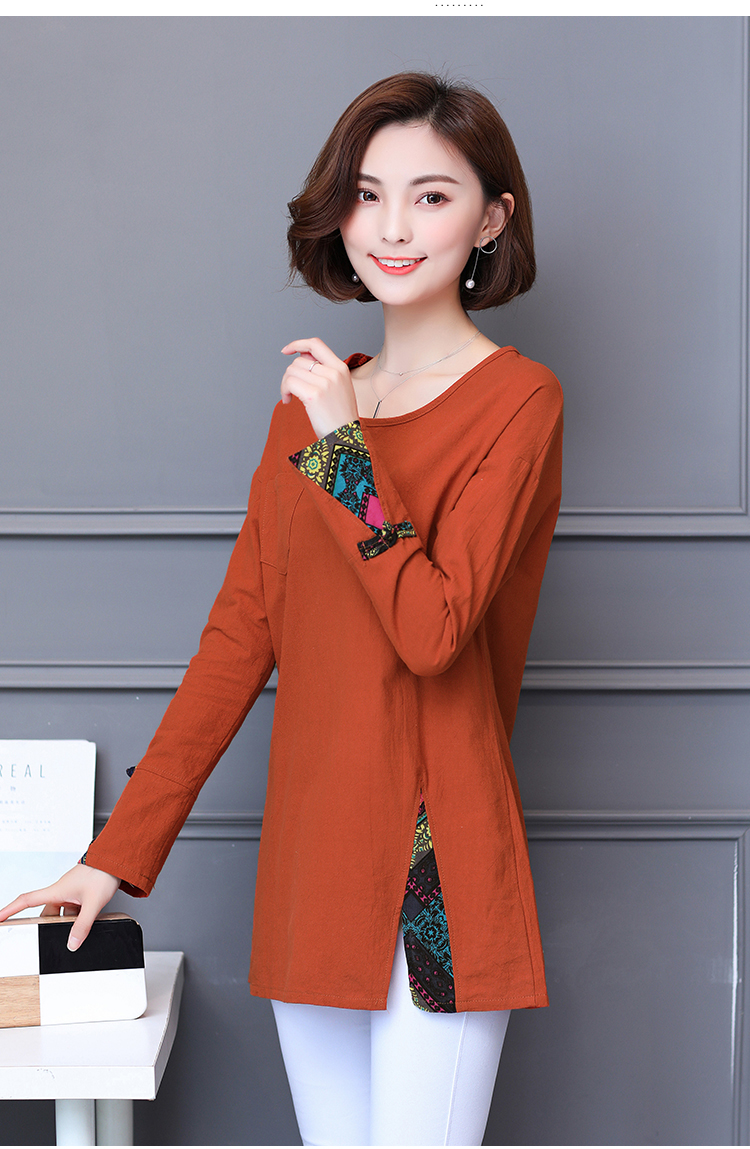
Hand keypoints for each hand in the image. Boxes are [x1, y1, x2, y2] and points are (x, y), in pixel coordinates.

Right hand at [0, 864, 120, 950]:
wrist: (117, 860)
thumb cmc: (103, 873)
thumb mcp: (93, 903)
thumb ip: (82, 925)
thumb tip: (72, 944)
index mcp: (56, 891)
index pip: (27, 900)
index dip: (10, 909)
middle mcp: (61, 891)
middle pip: (45, 912)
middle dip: (44, 925)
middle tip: (42, 939)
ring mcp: (70, 893)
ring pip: (60, 913)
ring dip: (64, 923)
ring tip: (72, 933)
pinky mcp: (80, 894)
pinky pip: (72, 910)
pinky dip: (75, 919)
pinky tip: (83, 926)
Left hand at [280, 337, 358, 438]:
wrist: (345, 438)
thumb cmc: (339, 417)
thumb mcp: (338, 388)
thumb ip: (323, 371)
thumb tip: (300, 357)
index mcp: (341, 368)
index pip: (316, 344)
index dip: (298, 344)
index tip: (286, 350)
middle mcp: (334, 372)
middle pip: (299, 361)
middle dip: (290, 374)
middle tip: (290, 390)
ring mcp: (325, 383)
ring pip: (292, 371)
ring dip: (285, 384)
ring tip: (289, 397)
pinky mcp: (314, 395)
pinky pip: (289, 383)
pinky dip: (284, 391)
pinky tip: (287, 401)